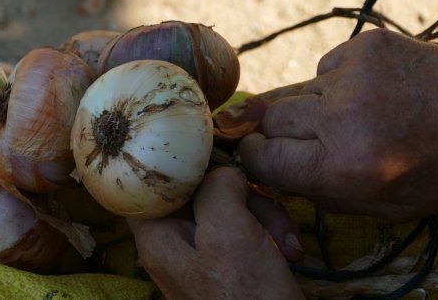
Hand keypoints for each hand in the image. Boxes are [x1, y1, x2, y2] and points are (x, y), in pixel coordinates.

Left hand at [128, 167, 304, 299]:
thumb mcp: (227, 235)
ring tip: (286, 243)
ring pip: (229, 206)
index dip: (177, 163)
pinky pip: (247, 229)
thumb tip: (223, 172)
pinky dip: (269, 233)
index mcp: (159, 235)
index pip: (148, 183)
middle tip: (267, 209)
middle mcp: (176, 242)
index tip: (212, 151)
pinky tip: (289, 251)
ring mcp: (205, 254)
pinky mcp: (232, 262)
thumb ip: (216, 190)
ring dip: (264, 214)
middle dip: (240, 193)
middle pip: (199, 190)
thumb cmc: (248, 297)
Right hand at [238, 28, 437, 221]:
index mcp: (343, 166)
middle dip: (276, 134)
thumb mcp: (380, 207)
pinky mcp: (365, 46)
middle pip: (269, 118)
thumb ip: (320, 193)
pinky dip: (334, 85)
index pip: (262, 157)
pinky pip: (324, 68)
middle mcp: (340, 118)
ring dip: (307, 109)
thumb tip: (275, 173)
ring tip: (342, 118)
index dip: (258, 160)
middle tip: (303, 141)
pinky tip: (365, 95)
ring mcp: (353, 75)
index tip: (263, 158)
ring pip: (293, 91)